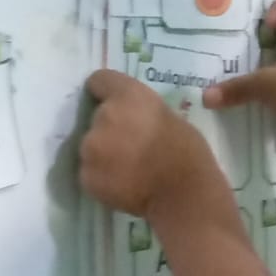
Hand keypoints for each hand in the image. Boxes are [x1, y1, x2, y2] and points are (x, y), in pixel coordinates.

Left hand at [79, 69, 217, 218]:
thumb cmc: (188, 153)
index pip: (99, 81)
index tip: (114, 103)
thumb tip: (130, 116)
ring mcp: (91, 149)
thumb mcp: (169, 116)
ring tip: (127, 169)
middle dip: (109, 128)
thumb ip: (142, 111)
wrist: (184, 195)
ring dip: (103, 154)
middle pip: (95, 117)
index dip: (106, 92)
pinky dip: (102, 177)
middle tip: (131, 145)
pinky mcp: (87, 177)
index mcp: (127, 96)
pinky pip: (89, 172)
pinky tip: (123, 184)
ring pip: (90, 146)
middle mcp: (103, 117)